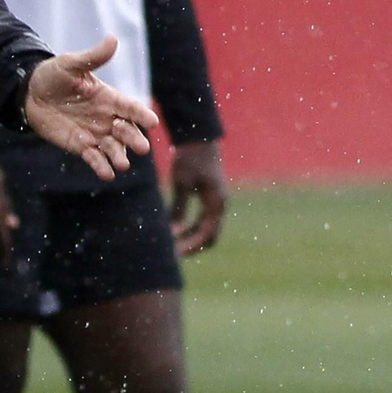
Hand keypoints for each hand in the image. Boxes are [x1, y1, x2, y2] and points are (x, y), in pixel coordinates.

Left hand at [23, 36, 157, 179]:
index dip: (142, 114)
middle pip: (126, 130)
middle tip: (142, 147)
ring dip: (119, 156)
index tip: (152, 122)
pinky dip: (101, 166)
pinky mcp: (80, 146)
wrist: (29, 94)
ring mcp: (95, 133)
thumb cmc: (52, 75)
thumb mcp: (71, 64)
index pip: (130, 107)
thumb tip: (112, 38)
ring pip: (113, 147)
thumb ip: (93, 57)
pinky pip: (94, 158)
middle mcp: (106, 117)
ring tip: (122, 164)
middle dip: (134, 139)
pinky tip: (107, 174)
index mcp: (109, 97)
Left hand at [170, 140, 227, 255]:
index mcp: (217, 203)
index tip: (174, 254)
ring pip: (206, 228)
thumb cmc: (190, 158)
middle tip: (172, 254)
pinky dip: (191, 227)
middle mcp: (220, 205)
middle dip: (191, 246)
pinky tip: (174, 230)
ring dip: (190, 238)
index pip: (207, 235)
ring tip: (171, 245)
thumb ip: (178, 208)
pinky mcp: (210, 197)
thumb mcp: (181, 183)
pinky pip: (203, 219)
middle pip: (209, 236)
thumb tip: (173, 232)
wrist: (199, 137)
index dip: (191, 247)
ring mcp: (217, 202)